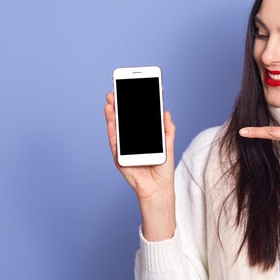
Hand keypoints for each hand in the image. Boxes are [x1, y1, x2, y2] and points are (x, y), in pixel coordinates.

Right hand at [104, 92, 175, 239]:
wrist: (158, 188)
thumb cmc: (163, 168)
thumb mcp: (169, 146)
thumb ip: (167, 130)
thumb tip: (166, 112)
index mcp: (143, 136)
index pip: (135, 117)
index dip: (132, 105)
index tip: (130, 91)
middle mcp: (131, 140)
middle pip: (123, 120)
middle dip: (118, 106)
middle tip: (114, 92)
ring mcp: (124, 148)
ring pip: (116, 129)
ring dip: (111, 116)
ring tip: (109, 102)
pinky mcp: (119, 157)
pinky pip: (115, 142)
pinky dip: (112, 131)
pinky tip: (111, 120)